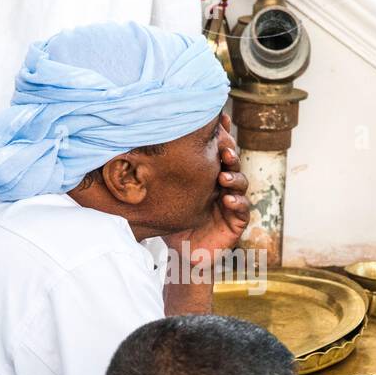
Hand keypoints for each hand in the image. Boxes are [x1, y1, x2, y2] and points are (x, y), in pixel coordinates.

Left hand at [165, 113, 248, 254]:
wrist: (180, 253)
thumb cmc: (172, 220)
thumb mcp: (163, 195)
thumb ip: (157, 174)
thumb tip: (132, 150)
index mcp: (208, 173)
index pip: (216, 150)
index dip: (222, 135)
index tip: (221, 122)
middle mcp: (223, 183)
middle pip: (232, 163)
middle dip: (230, 155)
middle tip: (224, 150)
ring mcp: (232, 201)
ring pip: (241, 183)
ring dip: (234, 178)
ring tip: (224, 177)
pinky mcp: (237, 221)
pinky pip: (243, 208)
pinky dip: (237, 202)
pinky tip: (228, 199)